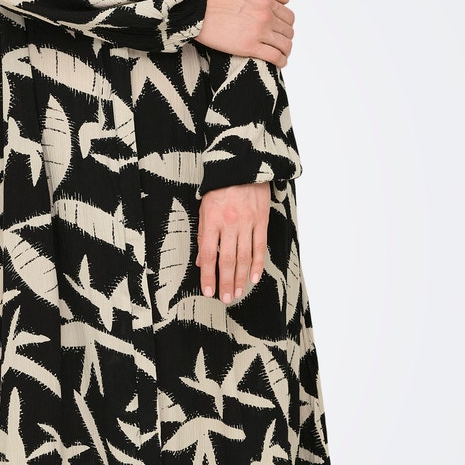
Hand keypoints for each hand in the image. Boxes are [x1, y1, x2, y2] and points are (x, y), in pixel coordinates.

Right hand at [196, 0, 292, 65]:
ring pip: (285, 45)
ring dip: (285, 51)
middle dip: (286, 38)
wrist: (198, 12)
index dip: (287, 25)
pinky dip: (281, 61)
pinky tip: (279, 63)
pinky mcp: (250, 47)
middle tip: (279, 42)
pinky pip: (274, 56)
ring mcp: (259, 32)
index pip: (288, 16)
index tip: (282, 30)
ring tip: (281, 54)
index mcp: (266, 1)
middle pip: (288, 31)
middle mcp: (266, 16)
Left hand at [197, 181, 270, 302]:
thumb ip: (203, 236)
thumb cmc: (220, 188)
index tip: (208, 290)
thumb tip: (202, 261)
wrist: (242, 166)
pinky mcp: (262, 220)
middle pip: (227, 260)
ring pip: (244, 257)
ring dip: (240, 278)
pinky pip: (260, 246)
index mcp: (212, 220)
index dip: (208, 275)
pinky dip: (257, 264)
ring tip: (237, 293)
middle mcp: (230, 223)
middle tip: (225, 299)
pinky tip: (253, 278)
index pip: (210, 254)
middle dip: (225, 282)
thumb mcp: (204, 209)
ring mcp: (247, 222)